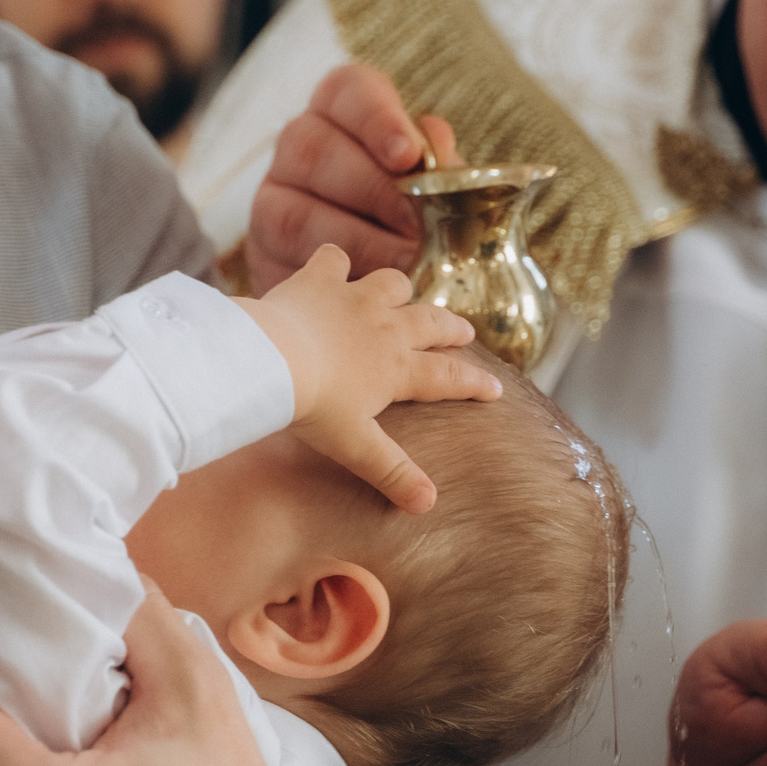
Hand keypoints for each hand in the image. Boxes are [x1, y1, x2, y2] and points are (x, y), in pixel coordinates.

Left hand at [237, 245, 501, 510]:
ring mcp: (354, 298)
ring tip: (401, 296)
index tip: (495, 388)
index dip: (473, 383)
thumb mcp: (356, 447)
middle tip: (464, 332)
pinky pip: (333, 260)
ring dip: (399, 290)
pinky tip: (332, 266)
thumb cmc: (313, 406)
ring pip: (393, 283)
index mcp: (397, 369)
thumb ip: (393, 472)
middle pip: (431, 322)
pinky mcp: (319, 279)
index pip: (447, 376)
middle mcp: (386, 327)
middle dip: (451, 328)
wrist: (271, 359)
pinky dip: (334, 263)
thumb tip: (428, 505)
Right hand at [247, 64, 460, 292]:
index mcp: (342, 111)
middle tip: (420, 230)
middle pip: (316, 151)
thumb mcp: (434, 184)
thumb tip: (435, 145)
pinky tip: (375, 295)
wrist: (368, 282)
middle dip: (375, 195)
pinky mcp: (263, 253)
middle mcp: (298, 144)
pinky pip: (290, 267)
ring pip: (297, 214)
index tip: (407, 156)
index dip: (377, 119)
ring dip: (359, 245)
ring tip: (406, 268)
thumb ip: (437, 167)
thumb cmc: (411, 214)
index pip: (349, 92)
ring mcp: (271, 197)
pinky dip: (336, 284)